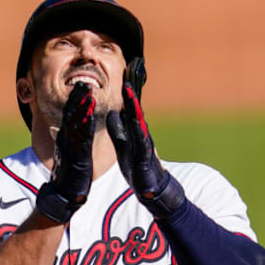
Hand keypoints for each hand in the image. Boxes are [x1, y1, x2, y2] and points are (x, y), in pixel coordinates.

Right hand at [36, 83, 95, 222]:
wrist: (64, 195)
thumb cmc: (70, 174)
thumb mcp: (72, 153)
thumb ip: (72, 139)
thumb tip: (69, 129)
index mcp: (67, 139)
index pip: (71, 115)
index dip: (75, 100)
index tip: (81, 85)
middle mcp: (67, 140)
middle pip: (71, 115)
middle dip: (77, 98)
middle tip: (83, 81)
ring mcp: (71, 148)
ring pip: (75, 123)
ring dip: (81, 106)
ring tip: (87, 91)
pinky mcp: (77, 157)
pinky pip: (81, 137)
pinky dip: (85, 124)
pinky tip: (90, 113)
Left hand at [106, 82, 184, 217]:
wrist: (152, 188)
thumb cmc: (137, 166)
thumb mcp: (123, 145)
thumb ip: (118, 130)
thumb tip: (113, 113)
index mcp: (133, 131)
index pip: (129, 110)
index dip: (124, 95)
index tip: (121, 76)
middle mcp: (141, 134)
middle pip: (135, 111)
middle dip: (129, 94)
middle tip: (125, 76)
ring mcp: (145, 145)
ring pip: (138, 122)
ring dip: (134, 107)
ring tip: (129, 93)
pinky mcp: (146, 158)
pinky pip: (142, 142)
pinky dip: (139, 132)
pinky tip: (137, 122)